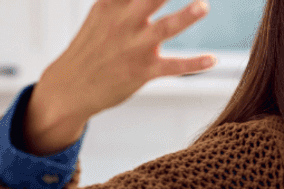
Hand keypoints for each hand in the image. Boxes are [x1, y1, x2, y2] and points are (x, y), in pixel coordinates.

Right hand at [25, 0, 216, 154]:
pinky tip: (213, 59)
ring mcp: (134, 47)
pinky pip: (173, 67)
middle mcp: (123, 22)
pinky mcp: (143, 71)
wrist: (71, 85)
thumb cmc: (93, 45)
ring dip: (185, 17)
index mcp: (111, 4)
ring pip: (164, 28)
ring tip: (203, 5)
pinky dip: (194, 63)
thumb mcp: (102, 12)